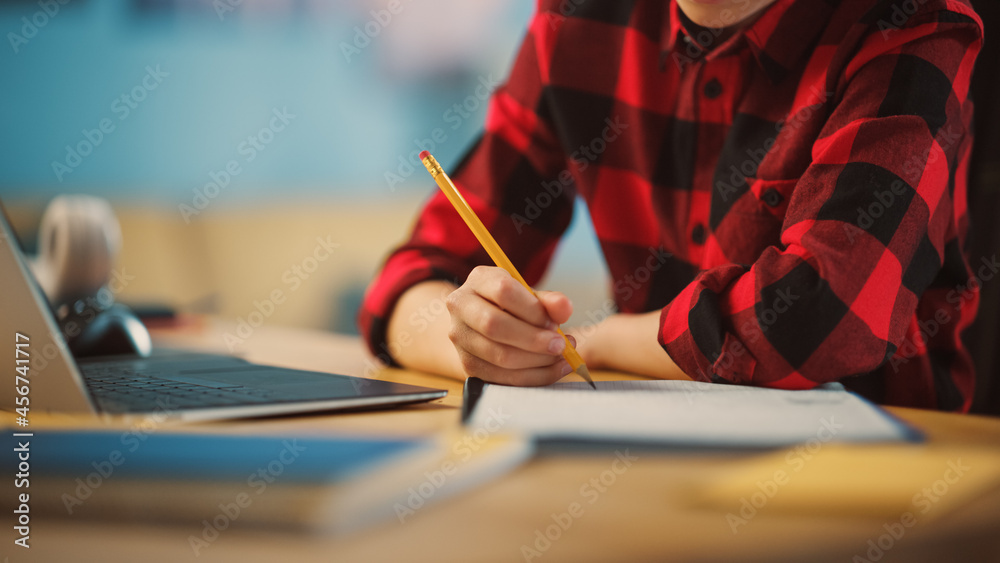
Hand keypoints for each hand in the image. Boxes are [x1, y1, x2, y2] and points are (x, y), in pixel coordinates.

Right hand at [446, 266, 575, 385]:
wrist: (482, 324)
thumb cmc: (511, 306)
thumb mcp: (529, 296)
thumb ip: (549, 301)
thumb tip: (564, 308)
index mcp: (478, 280)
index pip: (504, 291)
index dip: (533, 310)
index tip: (555, 322)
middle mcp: (461, 307)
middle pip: (495, 325)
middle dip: (534, 339)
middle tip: (561, 345)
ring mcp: (460, 338)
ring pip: (499, 356)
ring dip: (537, 361)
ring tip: (561, 357)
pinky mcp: (467, 364)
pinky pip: (502, 377)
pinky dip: (533, 376)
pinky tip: (553, 369)